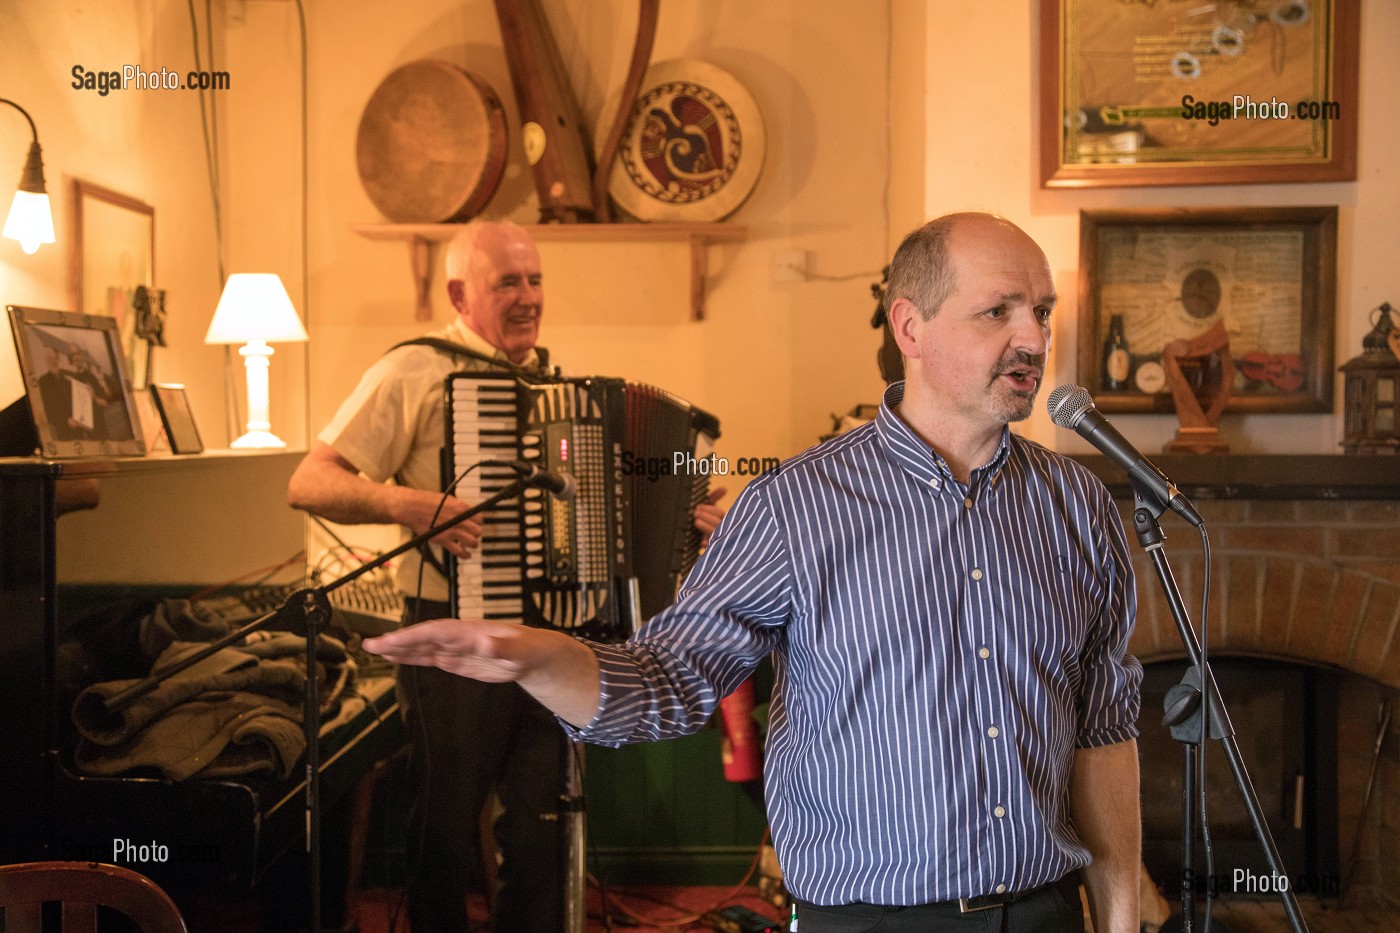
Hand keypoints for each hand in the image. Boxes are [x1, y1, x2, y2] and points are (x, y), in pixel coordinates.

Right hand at [364, 617, 538, 682]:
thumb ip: (502, 647)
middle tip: (370, 644)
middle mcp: (459, 636)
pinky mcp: (457, 659)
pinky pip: (430, 657)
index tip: (392, 640)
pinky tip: (395, 657)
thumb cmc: (528, 649)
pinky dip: (412, 657)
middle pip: (423, 637)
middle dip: (397, 641)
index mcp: (470, 631)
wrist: (533, 653)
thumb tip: (485, 643)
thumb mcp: (520, 650)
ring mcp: (456, 647)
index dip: (413, 636)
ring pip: (423, 647)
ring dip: (399, 648)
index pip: (436, 631)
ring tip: (374, 649)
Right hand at [404, 492, 482, 558]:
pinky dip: (465, 554)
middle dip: (477, 533)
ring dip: (473, 544)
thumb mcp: (448, 499)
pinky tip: (466, 555)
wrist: (412, 508)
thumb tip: (467, 512)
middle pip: (478, 531)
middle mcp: (459, 519)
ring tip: (471, 544)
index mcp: (461, 508)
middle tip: (473, 534)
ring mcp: (451, 530)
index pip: (480, 518)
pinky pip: (459, 551)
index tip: (476, 524)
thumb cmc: (427, 502)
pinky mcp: (443, 540)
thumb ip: (459, 507)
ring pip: (472, 542)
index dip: (479, 522)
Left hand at [693, 486, 726, 545]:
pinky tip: (702, 543)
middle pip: (718, 522)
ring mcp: (718, 541)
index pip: (719, 513)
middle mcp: (722, 530)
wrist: (702, 545)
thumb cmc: (707, 524)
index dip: (710, 509)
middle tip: (695, 513)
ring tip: (696, 521)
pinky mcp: (713, 551)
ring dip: (707, 527)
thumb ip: (715, 498)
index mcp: (722, 520)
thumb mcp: (709, 510)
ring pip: (715, 534)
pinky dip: (708, 545)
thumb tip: (725, 488)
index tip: (699, 507)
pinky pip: (712, 549)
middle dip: (707, 516)